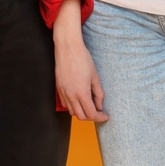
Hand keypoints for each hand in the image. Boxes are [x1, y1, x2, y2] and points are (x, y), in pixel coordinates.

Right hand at [53, 0, 107, 120]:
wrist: (68, 47)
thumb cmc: (83, 59)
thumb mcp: (95, 76)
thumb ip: (98, 93)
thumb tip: (100, 105)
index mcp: (82, 93)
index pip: (91, 114)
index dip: (100, 117)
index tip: (105, 116)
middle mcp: (71, 95)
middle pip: (81, 116)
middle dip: (91, 117)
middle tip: (98, 112)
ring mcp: (63, 92)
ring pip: (71, 112)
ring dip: (81, 112)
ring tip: (89, 106)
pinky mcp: (58, 88)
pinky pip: (65, 104)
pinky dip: (72, 106)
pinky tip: (78, 100)